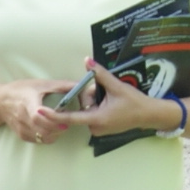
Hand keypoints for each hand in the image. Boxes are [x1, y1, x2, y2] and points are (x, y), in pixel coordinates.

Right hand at [0, 80, 84, 143]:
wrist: (0, 102)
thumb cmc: (23, 90)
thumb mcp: (41, 84)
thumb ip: (62, 86)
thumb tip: (81, 85)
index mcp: (27, 101)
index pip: (37, 115)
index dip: (52, 120)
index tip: (64, 120)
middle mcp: (22, 116)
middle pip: (42, 130)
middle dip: (59, 128)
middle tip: (68, 121)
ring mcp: (21, 128)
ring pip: (43, 137)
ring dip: (56, 133)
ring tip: (61, 124)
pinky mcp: (22, 135)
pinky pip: (39, 140)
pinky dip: (49, 136)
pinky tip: (52, 128)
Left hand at [61, 62, 175, 137]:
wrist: (149, 115)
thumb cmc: (134, 102)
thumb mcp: (117, 86)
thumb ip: (99, 73)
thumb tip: (86, 60)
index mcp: (96, 118)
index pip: (69, 118)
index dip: (53, 115)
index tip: (40, 111)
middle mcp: (95, 127)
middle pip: (81, 109)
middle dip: (89, 97)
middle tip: (106, 92)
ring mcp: (99, 129)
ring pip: (87, 111)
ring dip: (94, 101)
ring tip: (112, 98)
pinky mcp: (102, 128)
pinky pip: (93, 114)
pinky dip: (98, 106)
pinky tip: (111, 103)